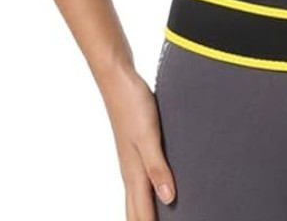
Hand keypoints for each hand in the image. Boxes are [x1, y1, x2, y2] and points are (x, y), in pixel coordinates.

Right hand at [98, 65, 176, 219]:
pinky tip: (158, 190)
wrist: (118, 78)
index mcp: (134, 172)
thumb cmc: (133, 104)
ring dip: (145, 213)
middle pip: (135, 211)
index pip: (140, 214)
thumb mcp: (149, 136)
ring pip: (137, 196)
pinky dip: (148, 194)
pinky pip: (142, 180)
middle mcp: (131, 170)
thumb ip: (158, 167)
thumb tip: (169, 199)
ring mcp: (132, 159)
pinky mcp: (136, 146)